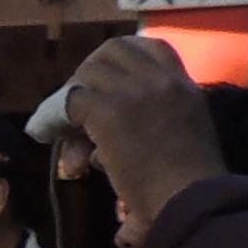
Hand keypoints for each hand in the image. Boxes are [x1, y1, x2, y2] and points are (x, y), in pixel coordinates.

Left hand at [61, 34, 224, 234]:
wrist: (191, 201)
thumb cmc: (192, 185)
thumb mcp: (187, 137)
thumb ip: (157, 123)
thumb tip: (109, 140)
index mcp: (185, 86)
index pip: (153, 47)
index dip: (125, 58)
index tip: (111, 78)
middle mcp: (160, 80)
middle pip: (114, 49)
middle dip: (93, 69)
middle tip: (82, 97)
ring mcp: (134, 92)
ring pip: (89, 72)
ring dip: (75, 94)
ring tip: (68, 123)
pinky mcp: (110, 111)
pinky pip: (73, 100)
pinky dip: (60, 116)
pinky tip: (55, 135)